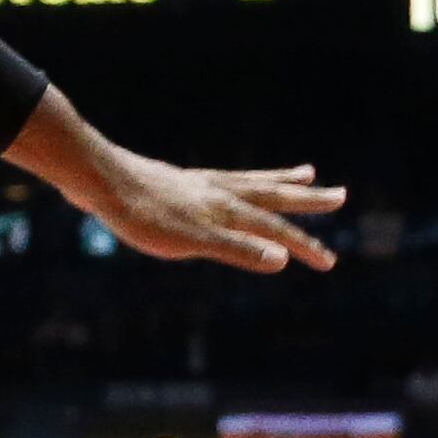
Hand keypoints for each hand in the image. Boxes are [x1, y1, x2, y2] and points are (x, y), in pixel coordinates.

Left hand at [8, 95, 341, 273]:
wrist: (96, 179)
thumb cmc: (139, 214)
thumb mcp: (188, 241)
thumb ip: (235, 250)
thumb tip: (282, 260)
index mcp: (225, 209)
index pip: (274, 232)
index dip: (303, 247)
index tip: (330, 264)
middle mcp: (217, 191)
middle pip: (272, 195)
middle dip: (307, 201)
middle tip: (341, 195)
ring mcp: (197, 183)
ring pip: (249, 181)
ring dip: (280, 181)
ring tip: (307, 173)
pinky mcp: (176, 181)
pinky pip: (223, 179)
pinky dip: (239, 181)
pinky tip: (226, 186)